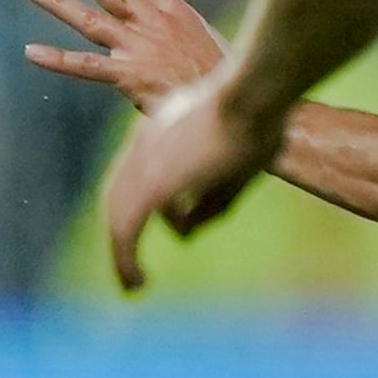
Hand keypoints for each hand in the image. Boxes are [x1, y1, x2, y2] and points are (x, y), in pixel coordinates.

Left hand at [21, 0, 223, 108]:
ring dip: (58, 1)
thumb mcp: (207, 44)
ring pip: (89, 19)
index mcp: (177, 12)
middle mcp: (154, 23)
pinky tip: (31, 52)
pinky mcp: (129, 75)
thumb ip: (182, 32)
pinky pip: (85, 66)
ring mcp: (140, 47)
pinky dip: (57, 59)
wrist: (236, 105)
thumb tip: (173, 28)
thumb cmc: (227, 81)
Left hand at [98, 68, 282, 292]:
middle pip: (119, 192)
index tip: (171, 223)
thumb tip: (184, 232)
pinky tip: (136, 283)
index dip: (147, 198)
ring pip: (118, 214)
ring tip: (134, 283)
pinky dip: (125, 260)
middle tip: (129, 261)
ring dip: (121, 252)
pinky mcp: (150, 185)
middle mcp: (143, 143)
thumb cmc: (259, 119)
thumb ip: (211, 198)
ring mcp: (143, 162)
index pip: (140, 168)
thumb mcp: (239, 161)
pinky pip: (126, 230)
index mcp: (161, 128)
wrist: (252, 94)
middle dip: (122, 228)